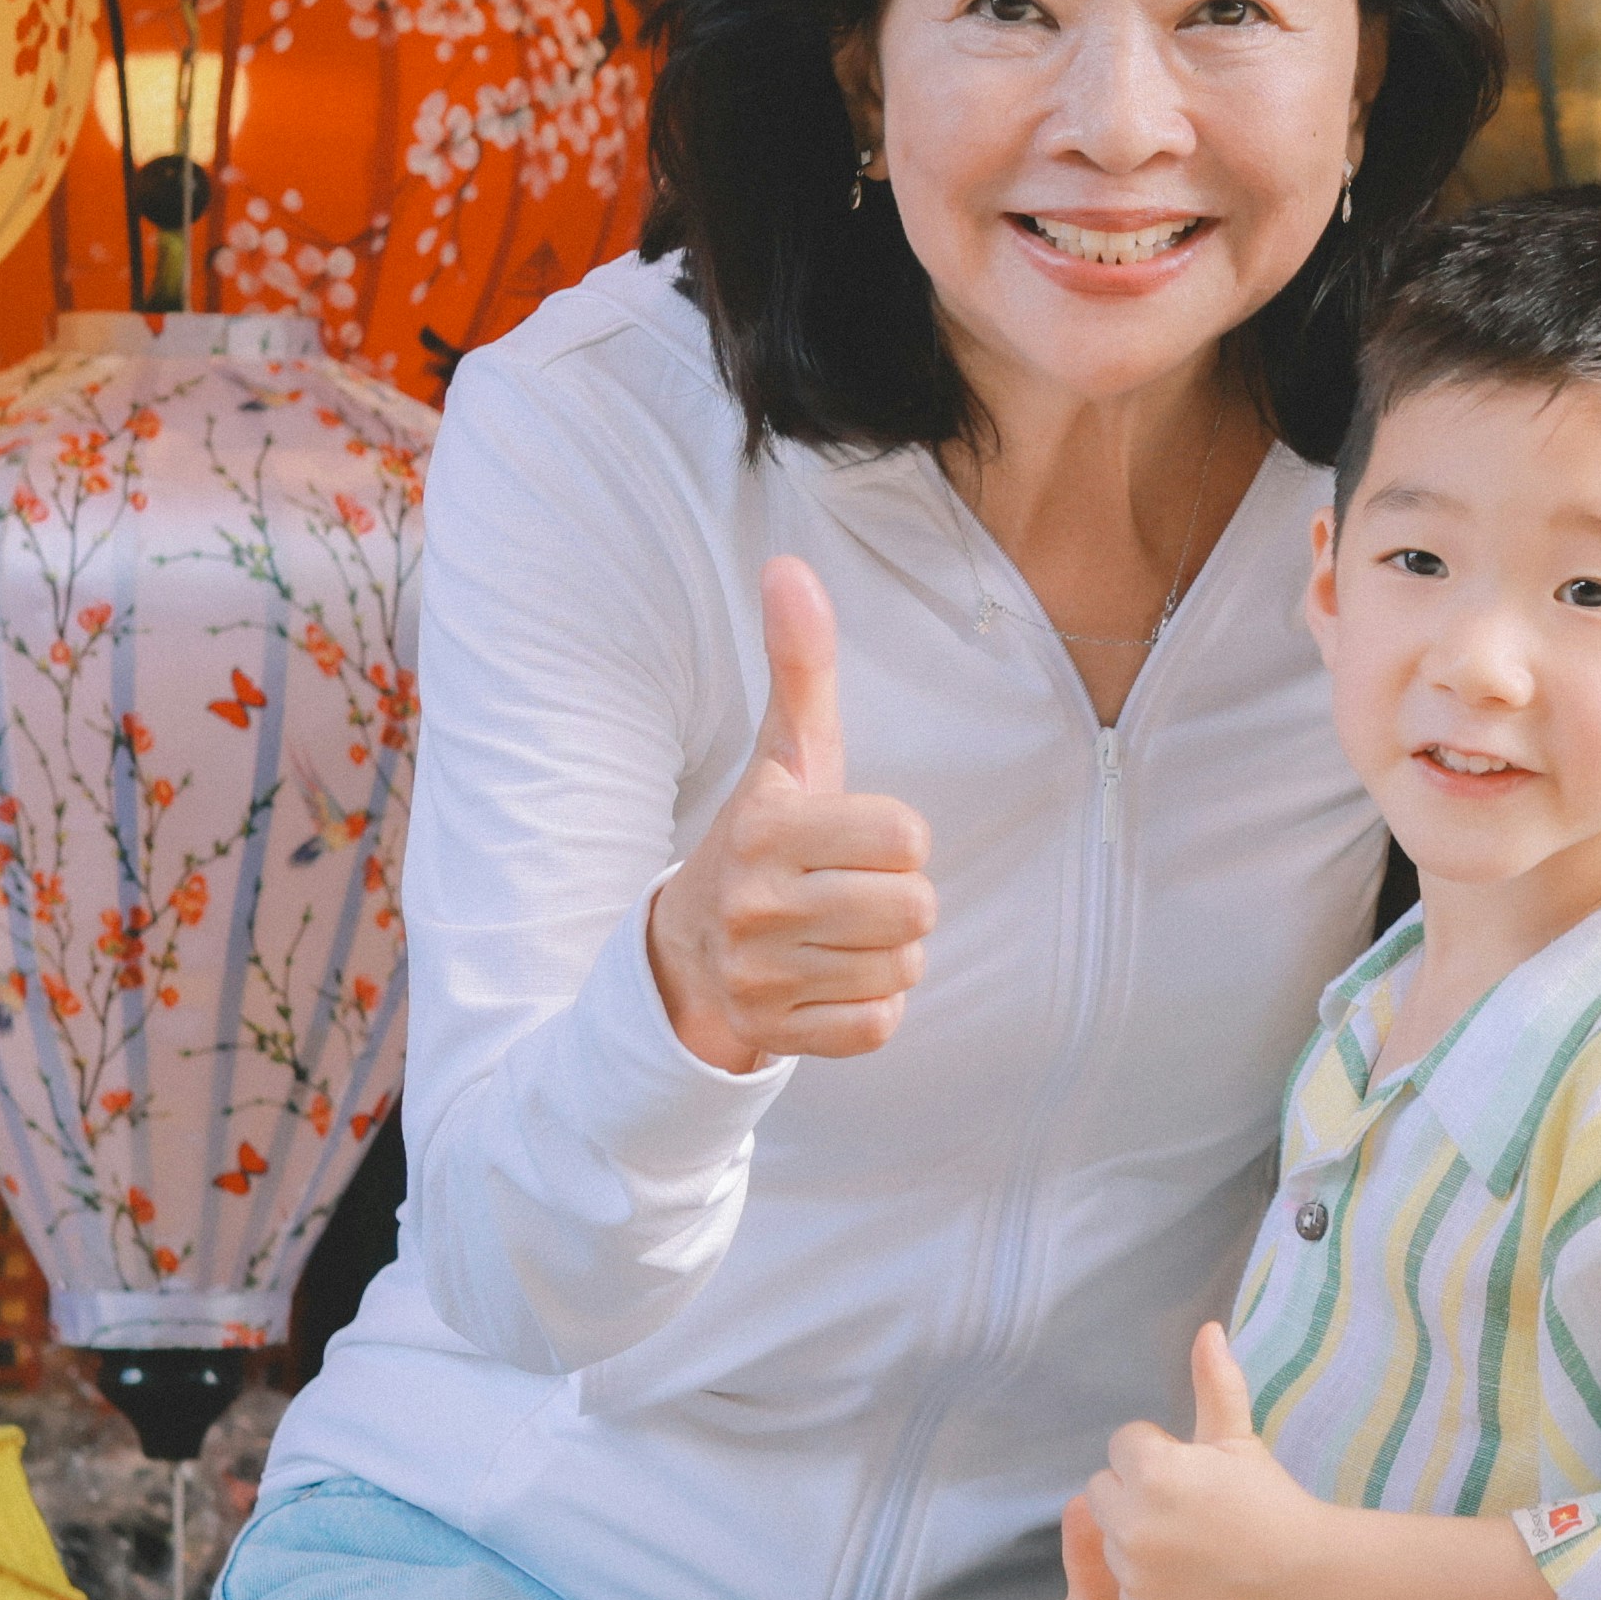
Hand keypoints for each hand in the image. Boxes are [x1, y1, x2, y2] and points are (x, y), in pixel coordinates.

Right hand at [646, 559, 939, 1071]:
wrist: (683, 955)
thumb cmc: (763, 839)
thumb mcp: (784, 754)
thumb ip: (798, 665)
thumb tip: (789, 566)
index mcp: (764, 827)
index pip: (907, 836)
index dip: (898, 838)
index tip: (855, 839)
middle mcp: (755, 904)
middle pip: (917, 909)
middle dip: (902, 901)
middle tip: (853, 893)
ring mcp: (760, 975)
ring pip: (903, 969)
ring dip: (888, 955)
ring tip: (839, 936)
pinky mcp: (773, 1032)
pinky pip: (879, 1026)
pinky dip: (870, 1007)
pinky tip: (831, 981)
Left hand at [1082, 1326, 1327, 1599]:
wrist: (1302, 1572)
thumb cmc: (1268, 1497)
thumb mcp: (1237, 1439)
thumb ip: (1214, 1384)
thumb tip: (1207, 1329)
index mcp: (1151, 1472)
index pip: (1122, 1445)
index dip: (1159, 1453)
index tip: (1195, 1473)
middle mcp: (1132, 1524)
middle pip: (1102, 1491)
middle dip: (1136, 1492)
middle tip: (1188, 1507)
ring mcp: (1133, 1575)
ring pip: (1112, 1540)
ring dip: (1139, 1537)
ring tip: (1193, 1543)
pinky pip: (1126, 1586)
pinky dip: (1151, 1585)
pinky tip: (1192, 1579)